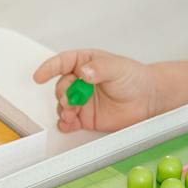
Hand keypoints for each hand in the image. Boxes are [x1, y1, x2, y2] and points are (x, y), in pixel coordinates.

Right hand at [30, 49, 157, 133]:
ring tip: (70, 115)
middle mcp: (80, 81)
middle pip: (61, 87)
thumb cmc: (134, 78)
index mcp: (85, 63)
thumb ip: (98, 69)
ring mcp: (82, 100)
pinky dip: (65, 123)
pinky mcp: (86, 117)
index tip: (39, 76)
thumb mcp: (117, 67)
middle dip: (62, 94)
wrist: (148, 99)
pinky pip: (69, 121)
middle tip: (71, 101)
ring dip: (63, 110)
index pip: (62, 63)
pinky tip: (68, 124)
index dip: (49, 68)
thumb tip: (82, 72)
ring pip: (63, 105)